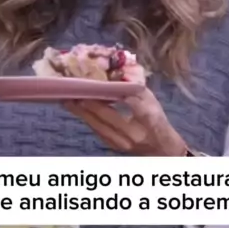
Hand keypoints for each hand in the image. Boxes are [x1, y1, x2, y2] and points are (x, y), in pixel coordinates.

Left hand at [62, 88, 188, 155]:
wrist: (161, 151)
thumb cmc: (158, 122)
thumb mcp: (153, 102)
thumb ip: (136, 90)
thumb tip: (115, 77)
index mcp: (149, 121)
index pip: (133, 107)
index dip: (117, 96)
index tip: (98, 86)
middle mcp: (133, 134)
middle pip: (108, 117)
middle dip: (88, 103)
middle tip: (72, 91)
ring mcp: (121, 143)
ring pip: (97, 125)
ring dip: (81, 112)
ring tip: (67, 99)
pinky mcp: (112, 146)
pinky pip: (96, 130)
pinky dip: (86, 118)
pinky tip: (77, 109)